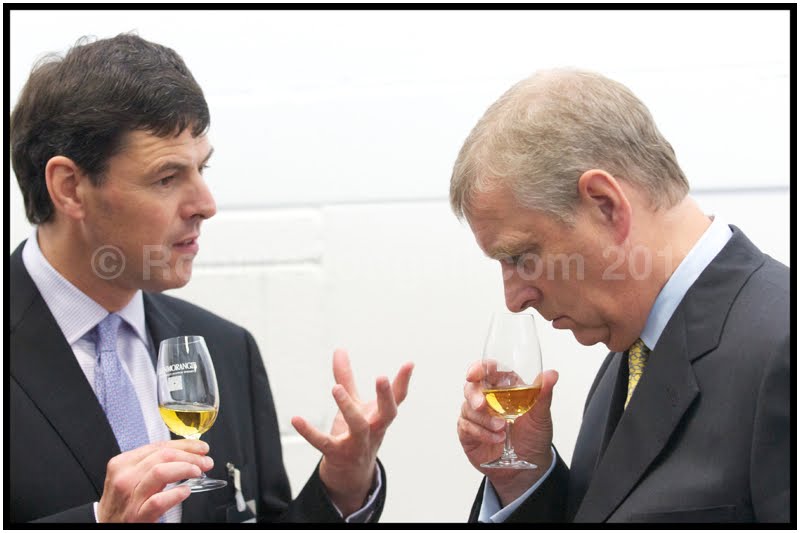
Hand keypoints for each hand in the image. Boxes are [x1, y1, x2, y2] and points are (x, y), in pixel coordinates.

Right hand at [96, 439, 212, 521]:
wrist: (105, 526)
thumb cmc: (122, 501)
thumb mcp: (130, 476)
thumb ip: (151, 463)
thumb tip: (185, 452)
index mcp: (123, 463)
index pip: (158, 446)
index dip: (184, 445)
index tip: (200, 448)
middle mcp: (124, 477)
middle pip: (162, 456)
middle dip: (189, 455)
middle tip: (205, 461)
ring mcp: (130, 497)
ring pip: (160, 472)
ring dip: (185, 468)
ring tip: (198, 472)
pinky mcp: (136, 515)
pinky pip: (158, 501)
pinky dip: (175, 494)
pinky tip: (185, 491)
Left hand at [292, 348, 413, 515]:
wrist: (350, 475)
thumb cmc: (356, 433)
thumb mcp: (354, 404)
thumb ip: (346, 378)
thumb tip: (339, 349)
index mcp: (380, 416)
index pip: (397, 398)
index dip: (404, 381)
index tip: (409, 363)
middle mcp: (374, 430)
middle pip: (387, 414)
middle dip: (386, 396)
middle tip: (381, 377)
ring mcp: (357, 444)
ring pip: (358, 427)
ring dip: (348, 407)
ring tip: (336, 388)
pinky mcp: (337, 454)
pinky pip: (324, 443)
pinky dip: (310, 432)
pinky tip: (296, 419)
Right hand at [457, 361, 557, 505]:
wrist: (527, 469)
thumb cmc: (534, 438)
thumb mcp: (541, 416)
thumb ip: (543, 393)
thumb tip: (552, 374)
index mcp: (504, 387)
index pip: (487, 370)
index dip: (478, 368)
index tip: (474, 374)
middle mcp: (488, 398)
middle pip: (471, 387)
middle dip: (474, 395)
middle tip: (482, 405)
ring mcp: (476, 415)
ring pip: (468, 407)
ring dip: (484, 419)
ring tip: (502, 430)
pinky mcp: (468, 431)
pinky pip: (466, 426)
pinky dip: (481, 432)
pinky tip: (496, 439)